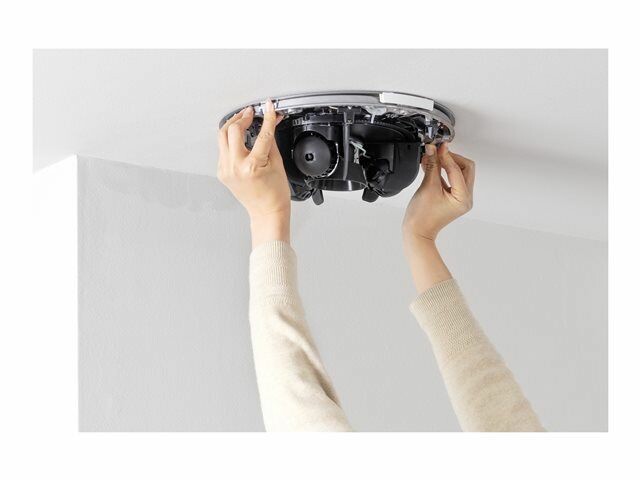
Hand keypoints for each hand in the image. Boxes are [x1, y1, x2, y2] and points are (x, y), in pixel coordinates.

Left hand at [217, 100, 289, 246]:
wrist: (267, 211)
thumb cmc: (274, 194)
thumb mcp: (277, 163)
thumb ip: (270, 140)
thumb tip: (270, 123)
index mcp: (251, 166)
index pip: (261, 133)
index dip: (267, 117)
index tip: (269, 107)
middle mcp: (235, 167)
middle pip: (232, 129)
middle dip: (243, 117)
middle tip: (252, 112)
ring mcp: (225, 170)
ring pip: (222, 137)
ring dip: (232, 125)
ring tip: (243, 120)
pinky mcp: (222, 172)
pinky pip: (223, 149)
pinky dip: (230, 140)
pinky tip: (239, 137)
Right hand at [402, 143, 474, 291]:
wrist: (416, 231)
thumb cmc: (422, 216)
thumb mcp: (427, 186)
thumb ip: (432, 165)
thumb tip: (432, 149)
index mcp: (463, 197)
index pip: (457, 169)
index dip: (447, 156)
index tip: (438, 146)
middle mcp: (466, 198)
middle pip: (465, 168)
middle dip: (451, 158)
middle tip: (437, 152)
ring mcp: (460, 198)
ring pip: (459, 172)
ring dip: (446, 164)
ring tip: (432, 157)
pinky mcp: (453, 197)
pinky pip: (452, 179)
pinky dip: (443, 171)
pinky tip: (431, 166)